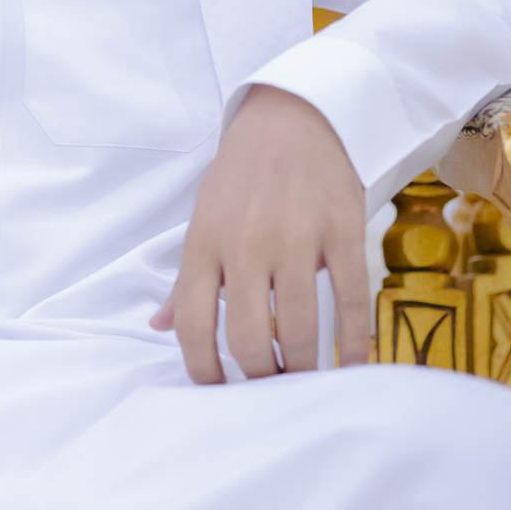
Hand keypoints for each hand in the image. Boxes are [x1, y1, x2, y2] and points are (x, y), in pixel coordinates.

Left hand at [152, 85, 369, 382]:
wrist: (292, 119)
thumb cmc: (240, 178)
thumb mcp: (202, 220)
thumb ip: (184, 279)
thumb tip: (158, 326)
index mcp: (203, 242)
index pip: (191, 324)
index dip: (202, 369)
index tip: (216, 391)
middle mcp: (246, 243)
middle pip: (246, 336)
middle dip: (258, 377)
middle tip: (269, 387)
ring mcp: (296, 237)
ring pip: (299, 327)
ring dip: (302, 367)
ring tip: (303, 379)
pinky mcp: (343, 230)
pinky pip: (350, 300)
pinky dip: (352, 343)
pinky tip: (349, 364)